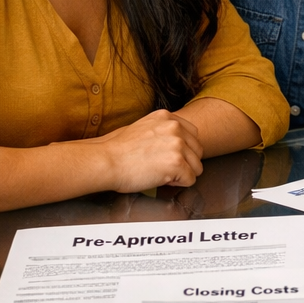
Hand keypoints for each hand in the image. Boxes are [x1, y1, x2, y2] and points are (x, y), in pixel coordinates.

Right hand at [83, 110, 203, 191]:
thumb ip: (163, 130)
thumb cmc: (117, 150)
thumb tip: (175, 141)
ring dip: (182, 174)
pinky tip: (161, 180)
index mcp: (167, 117)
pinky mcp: (177, 163)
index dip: (183, 150)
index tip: (168, 156)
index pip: (193, 135)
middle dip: (185, 162)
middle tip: (163, 168)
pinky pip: (190, 180)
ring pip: (197, 166)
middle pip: (198, 151)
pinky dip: (178, 184)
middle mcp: (175, 128)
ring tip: (161, 174)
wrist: (105, 161)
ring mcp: (178, 145)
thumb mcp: (144, 127)